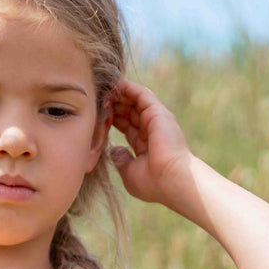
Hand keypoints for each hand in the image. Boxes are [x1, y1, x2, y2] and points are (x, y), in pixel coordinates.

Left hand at [106, 79, 192, 203]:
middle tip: (97, 102)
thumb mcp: (130, 173)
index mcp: (147, 145)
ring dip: (119, 95)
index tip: (97, 118)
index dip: (113, 120)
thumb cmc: (153, 183)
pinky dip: (128, 88)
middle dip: (114, 106)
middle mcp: (153, 130)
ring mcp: (157, 120)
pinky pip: (141, 94)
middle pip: (130, 112)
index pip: (128, 127)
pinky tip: (115, 85)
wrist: (172, 180)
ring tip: (103, 91)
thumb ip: (122, 160)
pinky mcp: (158, 112)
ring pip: (135, 101)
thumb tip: (114, 150)